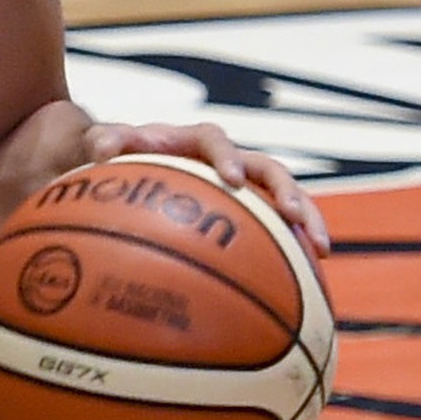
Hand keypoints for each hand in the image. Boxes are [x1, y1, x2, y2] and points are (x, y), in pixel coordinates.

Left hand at [83, 121, 330, 260]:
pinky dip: (292, 246)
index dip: (226, 157)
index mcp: (193, 141)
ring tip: (320, 249)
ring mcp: (241, 184)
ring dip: (305, 218)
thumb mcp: (103, 145)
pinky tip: (308, 279)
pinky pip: (277, 226)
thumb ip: (104, 141)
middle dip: (283, 189)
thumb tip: (100, 148)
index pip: (214, 140)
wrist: (124, 163)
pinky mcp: (248, 208)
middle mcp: (224, 159)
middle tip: (291, 213)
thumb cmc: (113, 155)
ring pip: (284, 197)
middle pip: (266, 168)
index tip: (233, 179)